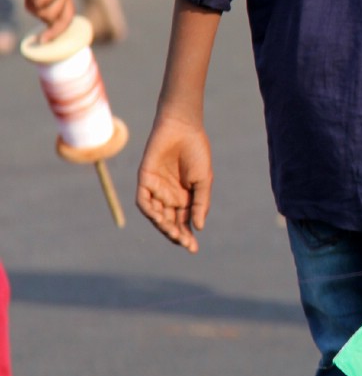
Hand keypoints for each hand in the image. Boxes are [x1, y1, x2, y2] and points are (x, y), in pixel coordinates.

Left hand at [136, 115, 212, 252]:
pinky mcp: (145, 180)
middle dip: (176, 234)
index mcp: (185, 198)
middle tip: (184, 242)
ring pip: (156, 216)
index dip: (187, 236)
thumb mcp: (204, 181)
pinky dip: (150, 211)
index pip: (183, 223)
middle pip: (169, 222)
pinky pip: (143, 201)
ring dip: (163, 226)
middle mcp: (169, 196)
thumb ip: (200, 203)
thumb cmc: (197, 152)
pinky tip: (160, 218)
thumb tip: (199, 227)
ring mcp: (156, 189)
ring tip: (174, 232)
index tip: (193, 248)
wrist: (183, 128)